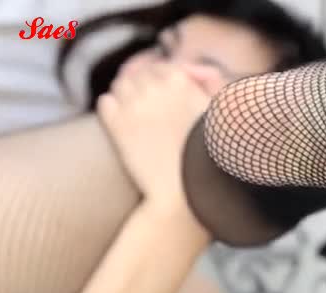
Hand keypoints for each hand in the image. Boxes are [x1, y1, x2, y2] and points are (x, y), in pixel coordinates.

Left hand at [97, 62, 210, 209]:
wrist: (184, 194)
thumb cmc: (211, 159)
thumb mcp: (220, 115)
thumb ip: (212, 84)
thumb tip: (198, 71)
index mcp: (182, 81)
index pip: (165, 66)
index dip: (166, 78)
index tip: (168, 91)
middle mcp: (155, 88)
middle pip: (140, 73)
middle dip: (145, 84)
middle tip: (151, 102)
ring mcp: (132, 106)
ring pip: (121, 84)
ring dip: (128, 93)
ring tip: (137, 111)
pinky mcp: (116, 126)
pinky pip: (105, 101)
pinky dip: (113, 106)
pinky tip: (123, 120)